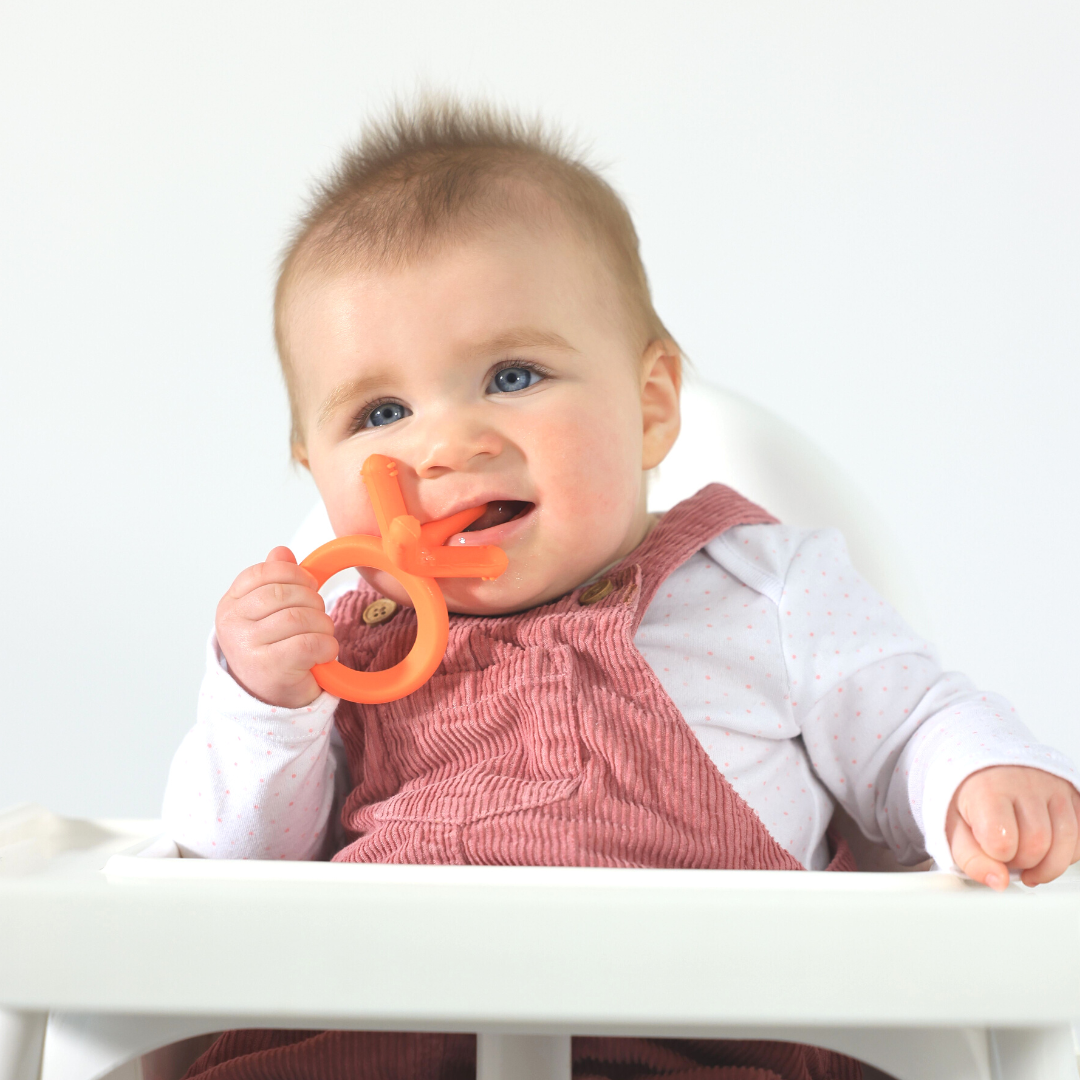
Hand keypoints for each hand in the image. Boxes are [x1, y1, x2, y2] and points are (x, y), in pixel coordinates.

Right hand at [215, 546, 337, 707]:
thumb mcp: (267, 613)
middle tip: (318, 616)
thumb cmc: (272, 651)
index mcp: (230, 605)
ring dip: (322, 625)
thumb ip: (274, 580)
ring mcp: (248, 647)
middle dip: (312, 600)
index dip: (294, 574)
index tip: (309, 585)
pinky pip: (310, 643)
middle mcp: (233, 625)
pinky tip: (324, 652)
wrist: (270, 699)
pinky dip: (327, 646)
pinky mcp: (270, 668)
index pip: (262, 573)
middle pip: (284, 593)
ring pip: (300, 617)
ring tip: (321, 636)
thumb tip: (282, 551)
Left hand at [946, 766, 1079, 888]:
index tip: (989, 850)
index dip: (996, 857)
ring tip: (1028, 862)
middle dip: (1022, 862)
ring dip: (1048, 865)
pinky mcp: (1072, 794)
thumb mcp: (953, 825)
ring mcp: (1052, 787)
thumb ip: (969, 857)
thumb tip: (998, 883)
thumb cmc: (970, 796)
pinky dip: (1067, 854)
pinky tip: (1047, 852)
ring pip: (1066, 843)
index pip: (1002, 842)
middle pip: (1037, 844)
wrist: (986, 766)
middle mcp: (1025, 784)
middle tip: (1007, 856)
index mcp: (989, 789)